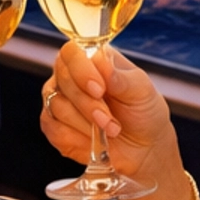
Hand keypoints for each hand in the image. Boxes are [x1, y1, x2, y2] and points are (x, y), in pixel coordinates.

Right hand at [41, 43, 170, 186]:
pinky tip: (94, 139)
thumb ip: (120, 77)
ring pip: (57, 106)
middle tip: (109, 119)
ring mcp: (60, 100)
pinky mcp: (54, 126)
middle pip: (63, 79)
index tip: (100, 89)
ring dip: (86, 123)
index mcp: (92, 59)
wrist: (144, 147)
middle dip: (88, 104)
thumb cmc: (143, 112)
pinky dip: (78, 138)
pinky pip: (55, 129)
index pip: (72, 52)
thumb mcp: (141, 91)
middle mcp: (71, 76)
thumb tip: (100, 63)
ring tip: (111, 130)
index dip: (81, 69)